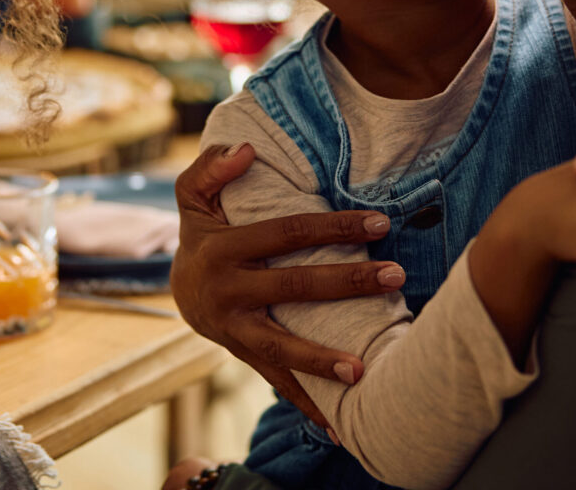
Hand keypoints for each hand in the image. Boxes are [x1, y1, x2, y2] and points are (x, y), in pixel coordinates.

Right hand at [171, 143, 405, 425]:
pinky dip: (305, 404)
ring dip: (322, 360)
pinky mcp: (244, 356)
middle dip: (349, 282)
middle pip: (296, 288)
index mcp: (224, 249)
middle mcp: (229, 293)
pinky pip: (276, 381)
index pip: (290, 233)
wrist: (180, 288)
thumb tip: (246, 150)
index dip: (335, 226)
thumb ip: (212, 167)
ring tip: (363, 370)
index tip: (380, 223)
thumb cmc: (201, 230)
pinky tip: (337, 425)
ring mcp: (235, 331)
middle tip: (396, 275)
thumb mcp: (193, 194)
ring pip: (282, 348)